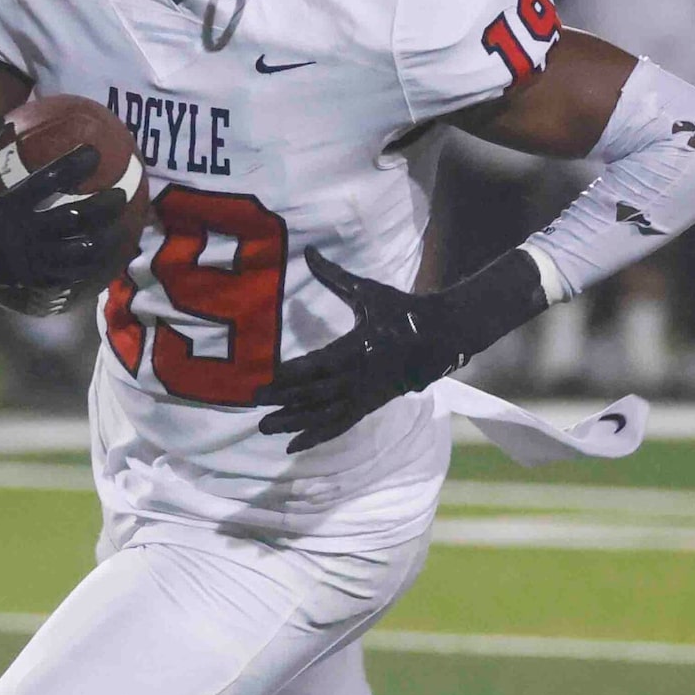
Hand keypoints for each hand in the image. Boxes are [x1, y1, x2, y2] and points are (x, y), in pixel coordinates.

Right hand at [0, 121, 131, 308]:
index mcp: (4, 205)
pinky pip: (67, 275)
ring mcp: (27, 262)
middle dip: (105, 206)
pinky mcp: (29, 281)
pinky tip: (102, 254)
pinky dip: (88, 265)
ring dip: (106, 240)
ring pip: (79, 253)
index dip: (75, 165)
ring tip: (122, 229)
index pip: (49, 182)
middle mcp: (20, 234)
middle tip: (122, 193)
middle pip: (76, 219)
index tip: (95, 152)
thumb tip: (6, 120)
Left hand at [257, 249, 544, 454]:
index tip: (264, 380)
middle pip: (316, 394)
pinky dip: (317, 436)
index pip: (318, 365)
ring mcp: (365, 395)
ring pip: (325, 414)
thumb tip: (308, 250)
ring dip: (294, 422)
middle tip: (254, 404)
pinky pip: (340, 424)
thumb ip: (333, 275)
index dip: (291, 376)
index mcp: (358, 347)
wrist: (440, 336)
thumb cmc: (400, 310)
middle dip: (284, 400)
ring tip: (265, 428)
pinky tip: (294, 444)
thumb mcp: (367, 290)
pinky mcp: (369, 405)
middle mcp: (359, 376)